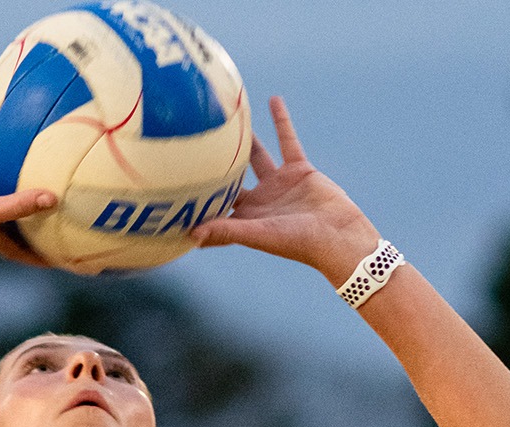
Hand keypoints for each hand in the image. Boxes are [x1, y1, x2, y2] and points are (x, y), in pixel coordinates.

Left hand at [190, 96, 381, 283]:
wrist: (338, 236)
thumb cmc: (297, 243)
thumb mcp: (258, 235)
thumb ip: (226, 231)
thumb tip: (191, 236)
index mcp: (246, 217)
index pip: (215, 206)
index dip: (196, 199)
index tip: (171, 187)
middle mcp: (259, 200)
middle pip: (231, 178)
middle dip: (215, 166)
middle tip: (192, 145)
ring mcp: (279, 184)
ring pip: (257, 156)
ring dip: (245, 140)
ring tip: (227, 119)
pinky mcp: (299, 169)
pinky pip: (288, 140)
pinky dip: (281, 121)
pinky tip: (271, 100)